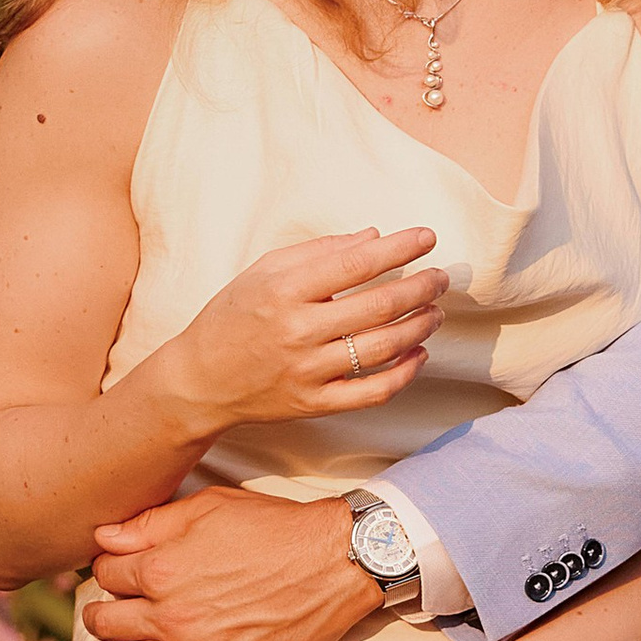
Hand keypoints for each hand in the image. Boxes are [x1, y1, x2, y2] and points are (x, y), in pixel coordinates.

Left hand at [79, 492, 379, 640]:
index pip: (106, 575)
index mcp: (161, 569)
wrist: (335, 563)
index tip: (111, 576)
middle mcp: (169, 616)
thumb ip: (150, 524)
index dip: (105, 572)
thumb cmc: (275, 528)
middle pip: (108, 622)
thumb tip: (101, 537)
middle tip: (97, 620)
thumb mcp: (209, 508)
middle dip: (97, 618)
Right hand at [156, 227, 445, 435]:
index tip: (427, 238)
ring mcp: (308, 371)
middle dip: (420, 287)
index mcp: (284, 290)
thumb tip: (373, 237)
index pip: (356, 264)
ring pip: (383, 348)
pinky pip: (373, 392)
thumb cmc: (233, 315)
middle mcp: (298, 331)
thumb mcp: (264, 270)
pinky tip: (418, 353)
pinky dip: (404, 373)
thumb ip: (319, 251)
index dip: (399, 249)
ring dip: (419, 326)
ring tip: (435, 310)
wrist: (200, 380)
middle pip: (378, 306)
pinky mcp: (315, 403)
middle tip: (440, 277)